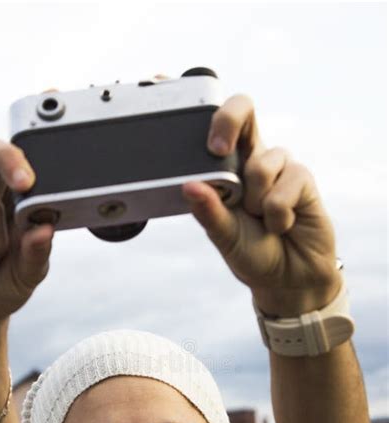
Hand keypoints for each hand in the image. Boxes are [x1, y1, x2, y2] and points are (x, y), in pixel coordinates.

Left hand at [182, 95, 341, 316]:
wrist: (288, 279)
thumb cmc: (251, 254)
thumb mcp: (223, 236)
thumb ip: (208, 212)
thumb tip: (188, 186)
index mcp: (226, 168)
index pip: (213, 124)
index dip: (199, 105)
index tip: (170, 92)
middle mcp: (252, 158)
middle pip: (243, 109)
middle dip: (228, 120)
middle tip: (218, 150)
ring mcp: (279, 166)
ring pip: (263, 161)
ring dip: (258, 200)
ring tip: (262, 221)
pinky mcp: (302, 178)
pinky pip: (287, 184)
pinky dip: (279, 213)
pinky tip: (282, 225)